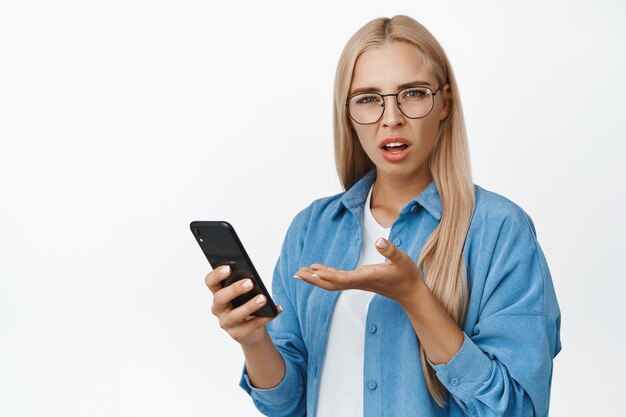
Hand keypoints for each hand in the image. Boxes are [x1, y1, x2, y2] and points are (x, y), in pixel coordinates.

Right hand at [205, 265, 282, 346]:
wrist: (251, 332)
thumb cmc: (246, 305)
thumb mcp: (245, 294)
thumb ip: (245, 285)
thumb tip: (255, 279)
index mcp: (218, 294)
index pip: (210, 282)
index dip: (216, 274)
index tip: (228, 268)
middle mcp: (218, 309)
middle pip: (220, 298)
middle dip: (234, 289)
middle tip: (250, 282)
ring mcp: (226, 323)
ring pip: (235, 315)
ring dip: (250, 306)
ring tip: (263, 298)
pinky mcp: (237, 334)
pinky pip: (252, 325)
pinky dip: (266, 317)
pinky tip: (277, 309)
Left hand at [294, 237, 422, 307]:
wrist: (410, 291)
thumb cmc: (406, 275)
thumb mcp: (402, 259)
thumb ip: (390, 250)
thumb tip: (380, 241)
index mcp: (366, 277)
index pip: (343, 278)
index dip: (328, 275)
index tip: (313, 271)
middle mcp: (359, 282)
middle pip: (331, 284)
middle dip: (314, 279)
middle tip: (297, 274)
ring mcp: (357, 283)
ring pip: (332, 283)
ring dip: (316, 279)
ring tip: (300, 273)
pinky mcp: (358, 281)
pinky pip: (337, 280)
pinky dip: (325, 276)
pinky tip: (316, 270)